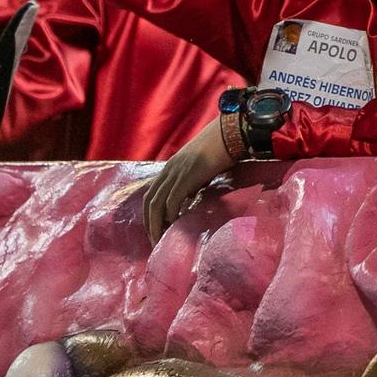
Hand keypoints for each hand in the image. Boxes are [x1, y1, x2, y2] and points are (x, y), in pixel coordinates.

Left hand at [139, 117, 236, 243]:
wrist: (227, 135)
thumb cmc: (217, 151)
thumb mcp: (198, 169)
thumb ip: (190, 183)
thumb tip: (190, 198)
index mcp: (169, 169)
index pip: (151, 195)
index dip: (149, 214)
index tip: (154, 230)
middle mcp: (168, 171)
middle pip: (149, 201)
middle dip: (149, 224)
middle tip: (154, 242)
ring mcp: (176, 173)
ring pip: (156, 203)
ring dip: (156, 224)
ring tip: (160, 240)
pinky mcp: (186, 176)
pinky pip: (172, 199)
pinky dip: (171, 214)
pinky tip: (175, 225)